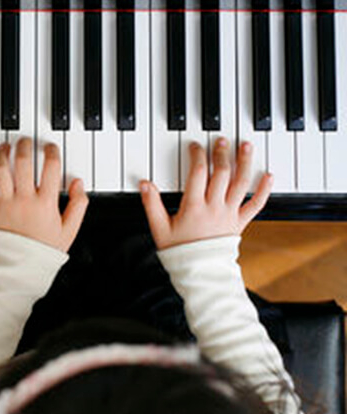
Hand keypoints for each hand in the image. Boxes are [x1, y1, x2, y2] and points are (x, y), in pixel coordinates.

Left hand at [0, 137, 88, 251]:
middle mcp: (25, 200)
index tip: (50, 148)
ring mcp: (6, 204)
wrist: (23, 267)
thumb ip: (78, 204)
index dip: (51, 152)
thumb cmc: (45, 248)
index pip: (50, 168)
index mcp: (45, 204)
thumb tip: (78, 183)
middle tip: (26, 142)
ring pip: (1, 171)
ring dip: (1, 154)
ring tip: (4, 147)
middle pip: (23, 163)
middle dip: (25, 146)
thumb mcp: (70, 229)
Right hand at [139, 137, 271, 249]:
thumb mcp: (159, 228)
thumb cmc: (179, 252)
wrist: (200, 272)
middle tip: (222, 140)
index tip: (195, 146)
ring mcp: (229, 214)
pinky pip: (256, 204)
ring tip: (246, 146)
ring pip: (241, 183)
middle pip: (222, 173)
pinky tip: (269, 175)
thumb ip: (151, 204)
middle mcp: (214, 207)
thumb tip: (144, 184)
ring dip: (245, 163)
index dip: (197, 156)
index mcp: (193, 206)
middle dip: (222, 154)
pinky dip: (264, 189)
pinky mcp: (240, 222)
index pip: (198, 173)